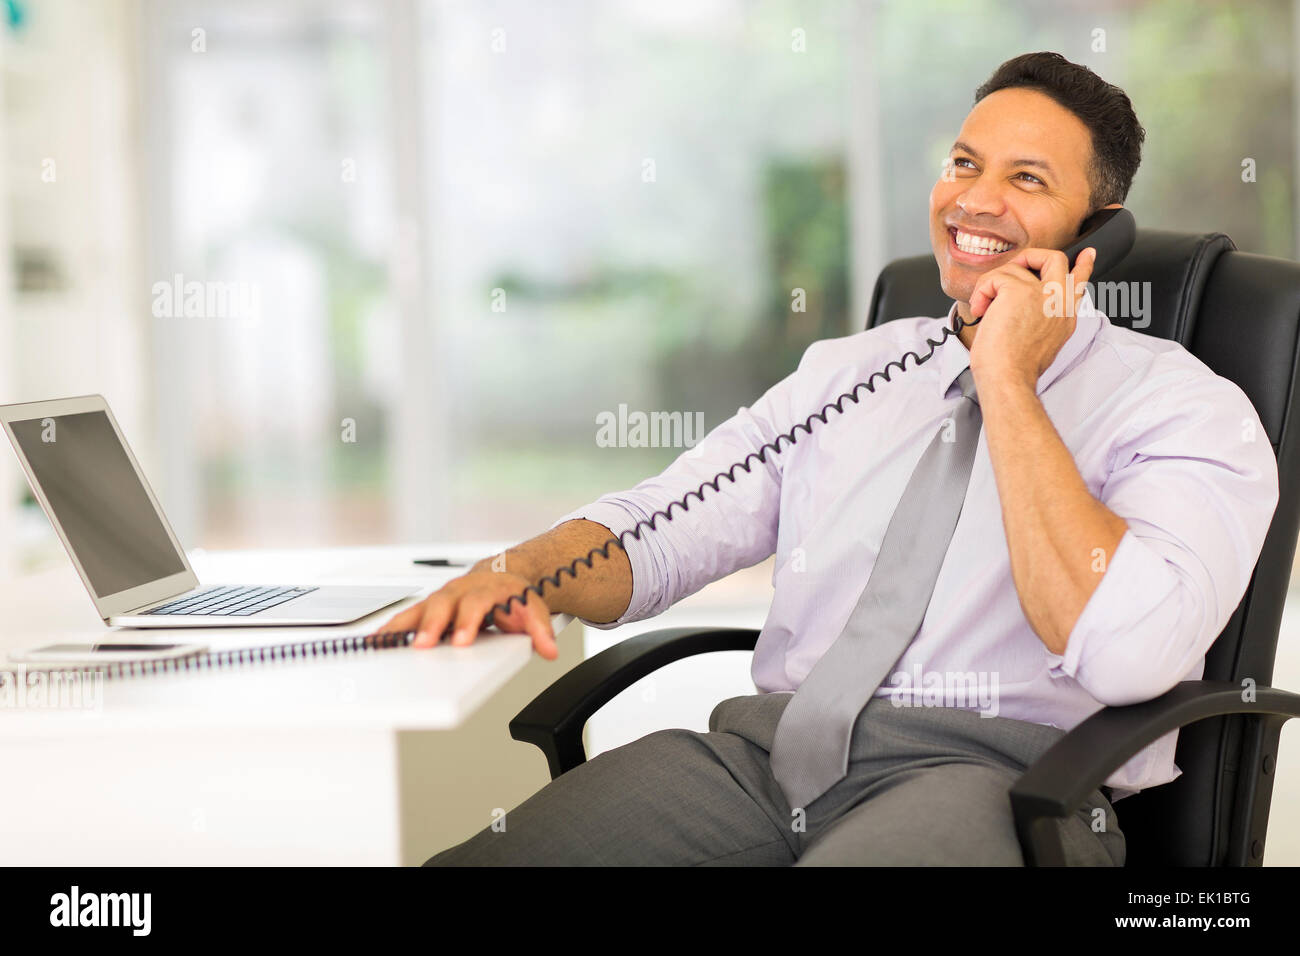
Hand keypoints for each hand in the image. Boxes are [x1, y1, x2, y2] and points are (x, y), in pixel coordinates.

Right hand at [378, 569, 557, 659]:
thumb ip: (540, 631)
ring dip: (405, 626)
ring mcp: (443, 597)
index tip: (460, 641)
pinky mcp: (430, 607)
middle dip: (431, 626)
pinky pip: (408, 615)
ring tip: (386, 642)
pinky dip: (393, 627)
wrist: (502, 576)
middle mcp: (461, 590)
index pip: (475, 603)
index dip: (467, 622)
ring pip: (420, 608)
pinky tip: (378, 639)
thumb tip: (549, 650)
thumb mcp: (533, 610)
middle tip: (423, 646)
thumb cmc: (512, 597)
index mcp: (486, 590)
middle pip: (442, 605)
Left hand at [967, 245, 1096, 389]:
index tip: (1087, 254)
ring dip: (990, 286)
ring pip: (1013, 268)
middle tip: (1007, 274)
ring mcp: (1042, 294)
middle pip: (1055, 258)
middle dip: (1028, 257)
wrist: (1008, 378)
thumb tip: (1016, 304)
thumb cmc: (1015, 369)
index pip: (1079, 283)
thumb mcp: (1039, 342)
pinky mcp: (1019, 291)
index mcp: (1065, 316)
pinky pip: (994, 278)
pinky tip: (981, 309)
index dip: (1083, 265)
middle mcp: (1059, 302)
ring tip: (985, 308)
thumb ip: (1040, 318)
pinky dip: (982, 292)